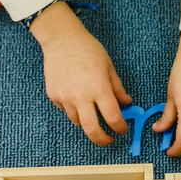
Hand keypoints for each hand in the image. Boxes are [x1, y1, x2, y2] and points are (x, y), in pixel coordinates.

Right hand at [30, 1, 131, 144]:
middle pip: (92, 130)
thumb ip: (118, 88)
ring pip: (78, 122)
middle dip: (103, 139)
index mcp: (99, 88)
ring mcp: (65, 97)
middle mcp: (81, 96)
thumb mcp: (109, 67)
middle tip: (109, 139)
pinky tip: (77, 98)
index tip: (123, 129)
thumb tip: (127, 103)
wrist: (61, 39)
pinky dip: (74, 109)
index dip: (120, 127)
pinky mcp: (53, 96)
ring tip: (94, 113)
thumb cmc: (88, 49)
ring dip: (88, 122)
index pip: (113, 117)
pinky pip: (65, 110)